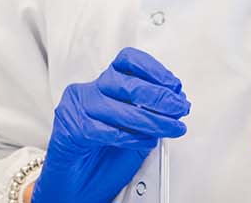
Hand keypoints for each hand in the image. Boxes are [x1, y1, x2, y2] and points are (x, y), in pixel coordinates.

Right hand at [33, 48, 190, 202]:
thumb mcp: (133, 132)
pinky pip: (107, 131)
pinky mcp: (71, 130)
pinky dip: (132, 137)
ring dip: (152, 119)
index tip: (173, 85)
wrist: (75, 188)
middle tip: (179, 108)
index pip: (126, 62)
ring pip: (119, 108)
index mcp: (101, 87)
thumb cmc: (100, 161)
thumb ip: (149, 114)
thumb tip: (175, 103)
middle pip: (126, 83)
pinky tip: (147, 140)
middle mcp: (87, 93)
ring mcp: (76, 110)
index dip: (153, 70)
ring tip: (171, 128)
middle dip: (159, 96)